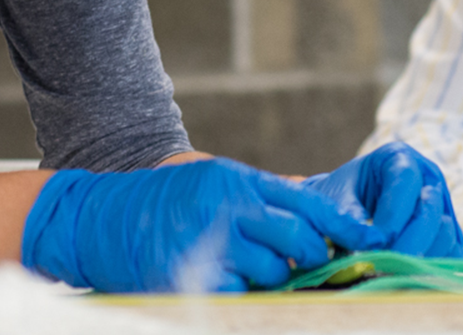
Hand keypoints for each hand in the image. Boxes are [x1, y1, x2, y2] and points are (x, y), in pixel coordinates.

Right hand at [22, 157, 383, 292]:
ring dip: (269, 275)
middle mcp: (229, 206)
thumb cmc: (167, 199)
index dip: (341, 224)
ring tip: (244, 264)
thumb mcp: (215, 178)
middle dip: (309, 256)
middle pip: (298, 238)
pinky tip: (217, 276)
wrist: (105, 216)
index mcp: (237, 179)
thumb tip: (312, 209)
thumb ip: (261, 193)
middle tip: (301, 261)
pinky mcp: (193, 275)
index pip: (305, 200)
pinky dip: (237, 291)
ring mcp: (211, 241)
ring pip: (273, 271)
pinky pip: (239, 294)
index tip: (367, 240)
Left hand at [303, 142, 462, 256]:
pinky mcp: (446, 232)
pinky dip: (431, 266)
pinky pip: (451, 253)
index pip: (406, 181)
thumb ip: (349, 218)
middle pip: (430, 209)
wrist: (347, 205)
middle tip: (385, 266)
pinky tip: (405, 274)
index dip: (394, 213)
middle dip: (408, 242)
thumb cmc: (340, 195)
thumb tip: (369, 245)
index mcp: (399, 157)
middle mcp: (427, 177)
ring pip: (444, 234)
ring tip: (391, 271)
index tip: (378, 241)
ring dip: (420, 257)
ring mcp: (441, 205)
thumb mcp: (336, 197)